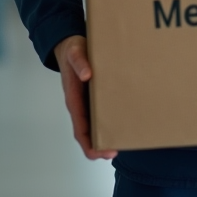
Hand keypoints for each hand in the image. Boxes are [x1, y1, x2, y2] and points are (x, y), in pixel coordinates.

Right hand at [54, 35, 116, 159]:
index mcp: (74, 99)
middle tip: (115, 152)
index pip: (80, 129)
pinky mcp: (96, 95)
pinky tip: (125, 120)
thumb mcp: (75, 52)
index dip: (89, 144)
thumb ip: (79, 62)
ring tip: (124, 140)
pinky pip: (103, 112)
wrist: (71, 44)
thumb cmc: (72, 50)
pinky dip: (112, 120)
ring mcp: (88, 101)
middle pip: (88, 132)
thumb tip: (86, 75)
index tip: (101, 152)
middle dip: (100, 145)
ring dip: (107, 134)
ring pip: (96, 124)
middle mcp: (81, 104)